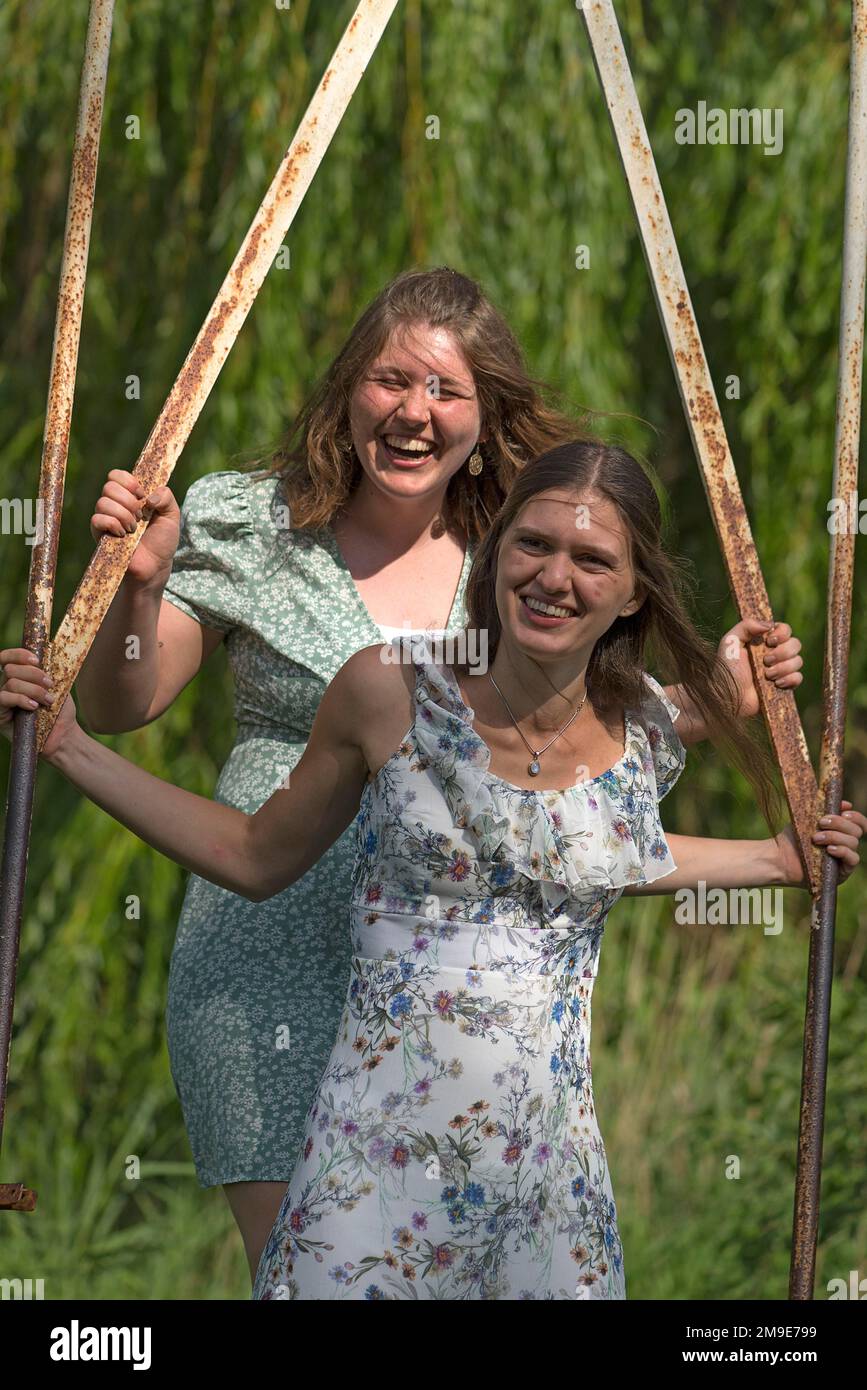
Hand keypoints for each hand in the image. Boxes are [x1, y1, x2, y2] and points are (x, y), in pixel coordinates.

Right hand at [0, 648, 79, 759]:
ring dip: (33, 689)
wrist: (63, 735)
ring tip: (48, 700)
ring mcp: (2, 702)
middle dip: (33, 674)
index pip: (5, 658)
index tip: (37, 660)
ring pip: (10, 683)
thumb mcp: (56, 686)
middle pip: (9, 669)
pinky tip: (34, 707)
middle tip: (50, 685)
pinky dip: (21, 699)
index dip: (18, 654)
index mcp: (18, 677)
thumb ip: (45, 670)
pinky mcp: (0, 715)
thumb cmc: (59, 711)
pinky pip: (3, 698)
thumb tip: (42, 655)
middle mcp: (6, 687)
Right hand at [91, 469, 179, 586]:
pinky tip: (123, 534)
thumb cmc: (162, 541)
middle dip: (128, 501)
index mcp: (130, 496)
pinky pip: (97, 519)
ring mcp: (106, 519)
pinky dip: (113, 524)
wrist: (156, 566)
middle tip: (140, 516)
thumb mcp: (172, 515)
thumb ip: (166, 497)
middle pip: (109, 486)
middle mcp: (115, 505)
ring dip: (123, 515)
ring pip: (103, 502)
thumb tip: (149, 496)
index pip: (116, 475)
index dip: (129, 482)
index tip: (142, 496)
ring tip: (134, 529)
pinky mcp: (99, 534)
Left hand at [718, 617, 802, 718]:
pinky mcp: (785, 685)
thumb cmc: (727, 669)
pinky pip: (798, 677)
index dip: (782, 633)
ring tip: (766, 675)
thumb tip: (769, 625)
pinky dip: (789, 679)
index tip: (769, 641)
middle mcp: (775, 653)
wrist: (729, 696)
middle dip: (782, 652)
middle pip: (796, 644)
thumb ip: (746, 626)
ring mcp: (781, 669)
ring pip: (798, 661)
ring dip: (782, 667)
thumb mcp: (730, 642)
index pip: (785, 629)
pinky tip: (775, 683)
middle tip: (765, 661)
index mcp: (764, 641)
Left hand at [774, 800, 865, 887]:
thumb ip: (825, 810)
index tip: (844, 812)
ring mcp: (844, 859)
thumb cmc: (792, 838)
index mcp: (840, 832)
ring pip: (853, 843)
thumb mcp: (808, 819)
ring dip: (835, 837)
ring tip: (816, 838)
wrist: (779, 857)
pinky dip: (842, 851)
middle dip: (840, 824)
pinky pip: (853, 859)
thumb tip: (847, 804)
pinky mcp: (842, 872)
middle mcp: (845, 845)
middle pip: (856, 831)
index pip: (859, 823)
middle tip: (821, 823)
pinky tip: (829, 849)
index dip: (856, 817)